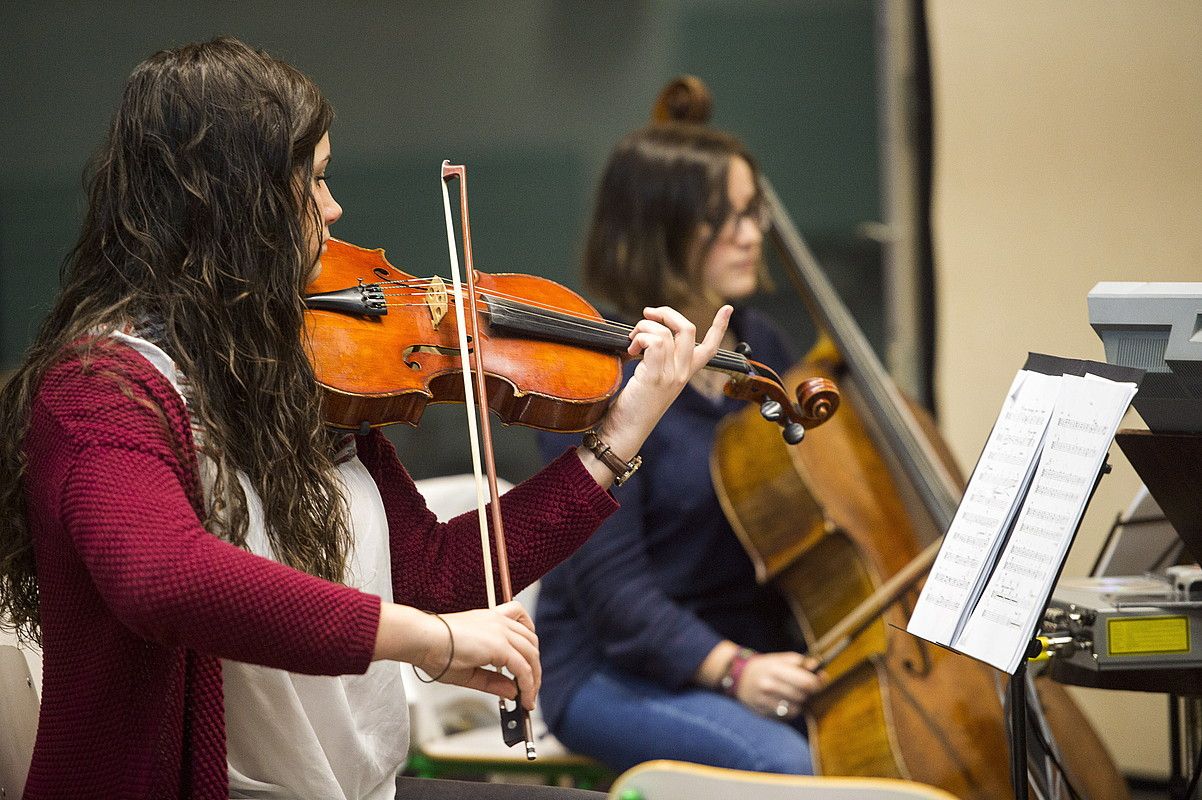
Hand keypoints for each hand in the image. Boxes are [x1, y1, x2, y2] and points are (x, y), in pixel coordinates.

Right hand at [381, 600, 540, 709]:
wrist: (422, 639)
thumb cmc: (434, 650)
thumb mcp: (469, 669)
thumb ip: (492, 680)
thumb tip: (512, 691)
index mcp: (491, 620)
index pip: (522, 629)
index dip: (529, 651)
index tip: (527, 670)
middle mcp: (499, 622)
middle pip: (532, 643)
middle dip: (535, 669)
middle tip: (530, 690)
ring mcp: (501, 631)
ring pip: (532, 655)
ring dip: (534, 679)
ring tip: (529, 698)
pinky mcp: (500, 645)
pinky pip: (524, 668)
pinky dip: (527, 685)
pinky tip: (524, 699)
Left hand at [619, 304, 732, 422]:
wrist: (626, 432)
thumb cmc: (634, 406)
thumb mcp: (652, 378)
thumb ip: (657, 358)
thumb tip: (645, 332)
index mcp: (685, 374)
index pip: (710, 348)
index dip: (720, 326)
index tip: (728, 309)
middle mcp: (683, 374)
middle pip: (688, 329)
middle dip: (666, 313)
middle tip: (647, 314)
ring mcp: (671, 376)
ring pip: (665, 332)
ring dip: (643, 328)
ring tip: (632, 341)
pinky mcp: (655, 377)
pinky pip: (654, 341)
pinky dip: (640, 338)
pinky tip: (631, 349)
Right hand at [735, 651, 824, 720]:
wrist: (738, 677)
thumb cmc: (764, 667)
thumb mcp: (779, 659)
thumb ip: (800, 662)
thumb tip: (818, 668)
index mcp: (775, 669)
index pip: (806, 682)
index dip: (817, 683)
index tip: (818, 681)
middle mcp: (769, 685)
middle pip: (802, 696)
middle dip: (807, 693)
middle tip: (804, 688)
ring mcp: (764, 701)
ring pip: (795, 709)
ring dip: (798, 703)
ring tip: (792, 695)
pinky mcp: (762, 712)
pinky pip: (785, 716)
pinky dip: (788, 711)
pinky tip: (784, 702)